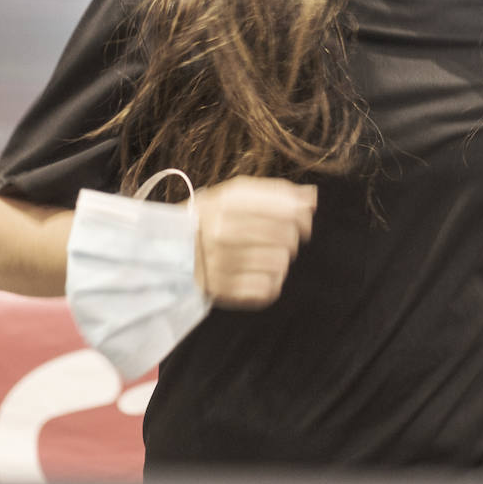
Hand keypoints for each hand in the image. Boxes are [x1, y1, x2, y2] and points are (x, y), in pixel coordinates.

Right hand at [192, 176, 316, 309]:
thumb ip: (274, 192)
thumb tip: (311, 198)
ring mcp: (221, 263)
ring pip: (280, 263)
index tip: (302, 220)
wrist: (170, 250)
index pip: (285, 210)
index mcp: (225, 203)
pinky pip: (269, 289)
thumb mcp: (234, 195)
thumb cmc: (210, 218)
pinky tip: (258, 272)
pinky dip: (271, 281)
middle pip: (286, 237)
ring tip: (266, 254)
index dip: (301, 215)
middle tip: (281, 238)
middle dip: (291, 237)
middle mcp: (222, 232)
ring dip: (280, 259)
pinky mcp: (223, 290)